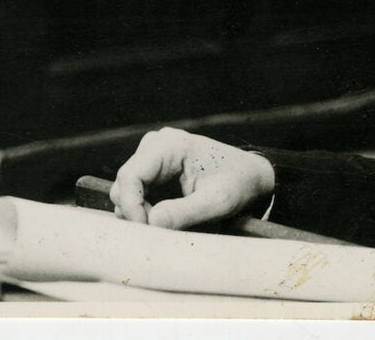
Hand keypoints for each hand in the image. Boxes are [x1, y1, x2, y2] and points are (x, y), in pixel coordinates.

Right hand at [109, 126, 274, 229]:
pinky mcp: (154, 168)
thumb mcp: (217, 202)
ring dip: (139, 212)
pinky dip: (144, 209)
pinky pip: (136, 191)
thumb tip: (152, 222)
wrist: (249, 175)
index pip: (131, 175)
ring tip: (168, 223)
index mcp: (171, 145)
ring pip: (126, 189)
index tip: (146, 231)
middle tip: (160, 230)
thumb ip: (185, 212)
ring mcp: (153, 155)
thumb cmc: (237, 183)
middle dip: (136, 212)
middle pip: (125, 183)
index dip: (131, 206)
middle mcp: (156, 144)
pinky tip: (166, 217)